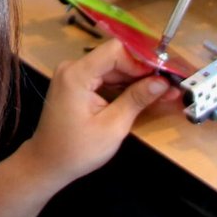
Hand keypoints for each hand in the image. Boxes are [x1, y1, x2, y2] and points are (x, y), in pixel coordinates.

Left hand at [24, 40, 179, 187]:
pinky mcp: (77, 84)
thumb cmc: (77, 151)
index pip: (115, 50)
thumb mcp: (112, 127)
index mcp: (77, 74)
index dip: (141, 61)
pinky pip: (105, 78)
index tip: (162, 75)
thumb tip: (163, 82)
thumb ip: (137, 99)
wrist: (47, 165)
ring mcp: (74, 75)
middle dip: (142, 72)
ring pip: (113, 68)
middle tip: (169, 85)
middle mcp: (73, 67)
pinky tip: (144, 95)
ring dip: (136, 80)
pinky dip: (123, 87)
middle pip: (115, 58)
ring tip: (162, 91)